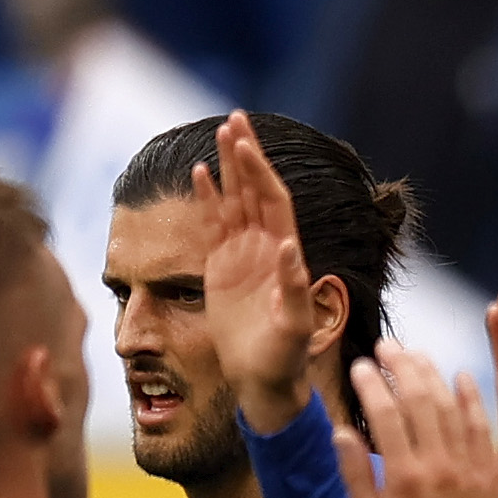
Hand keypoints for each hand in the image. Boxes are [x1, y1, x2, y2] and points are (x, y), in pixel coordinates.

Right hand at [197, 110, 321, 434]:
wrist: (264, 380)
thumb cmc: (284, 358)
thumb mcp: (294, 326)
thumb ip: (294, 288)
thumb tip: (289, 248)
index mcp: (286, 256)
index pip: (274, 202)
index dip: (262, 172)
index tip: (249, 142)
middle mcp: (267, 249)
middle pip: (256, 191)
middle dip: (247, 155)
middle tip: (236, 117)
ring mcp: (245, 255)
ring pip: (236, 201)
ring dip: (231, 168)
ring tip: (223, 131)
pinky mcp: (223, 268)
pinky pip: (216, 225)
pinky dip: (210, 199)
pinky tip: (203, 174)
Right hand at [339, 343, 497, 497]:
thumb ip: (355, 475)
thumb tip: (342, 431)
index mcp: (403, 477)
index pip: (385, 414)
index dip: (371, 385)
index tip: (360, 367)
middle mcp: (438, 466)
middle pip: (420, 400)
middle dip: (401, 367)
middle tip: (386, 347)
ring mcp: (467, 469)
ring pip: (451, 407)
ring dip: (433, 375)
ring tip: (416, 354)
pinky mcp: (487, 476)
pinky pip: (482, 428)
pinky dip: (471, 400)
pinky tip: (462, 378)